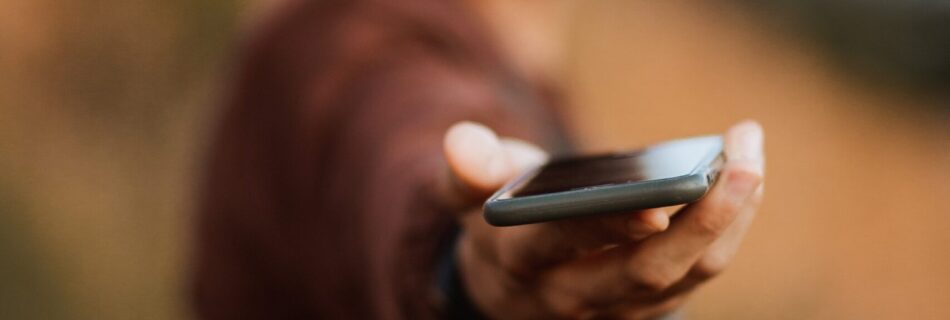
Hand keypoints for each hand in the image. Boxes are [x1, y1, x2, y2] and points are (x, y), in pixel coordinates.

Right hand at [440, 121, 764, 318]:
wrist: (509, 289)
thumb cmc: (497, 225)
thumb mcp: (468, 197)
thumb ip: (467, 168)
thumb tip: (462, 143)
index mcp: (519, 262)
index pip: (561, 245)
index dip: (605, 227)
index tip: (654, 201)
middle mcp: (570, 297)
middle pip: (644, 273)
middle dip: (700, 222)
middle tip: (744, 164)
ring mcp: (615, 310)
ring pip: (684, 276)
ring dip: (728, 220)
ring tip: (750, 157)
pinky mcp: (648, 309)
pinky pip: (697, 274)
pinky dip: (727, 229)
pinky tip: (742, 182)